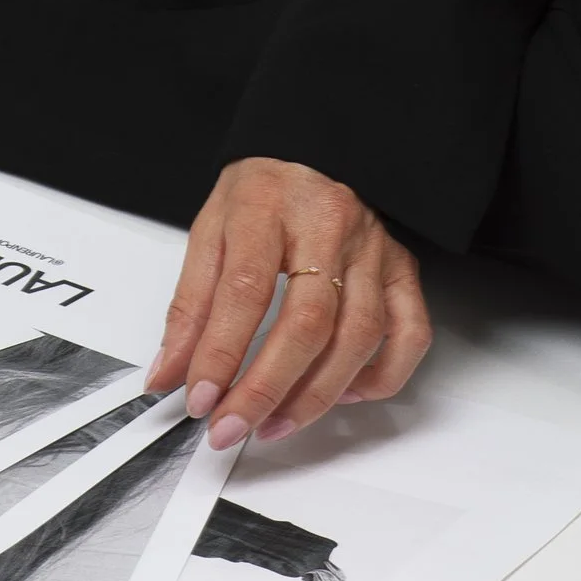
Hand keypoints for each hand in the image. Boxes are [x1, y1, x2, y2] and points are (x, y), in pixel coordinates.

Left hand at [145, 156, 430, 450]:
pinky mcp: (402, 268)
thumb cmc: (261, 194)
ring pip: (359, 336)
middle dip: (267, 388)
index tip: (199, 400)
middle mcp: (330, 223)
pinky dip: (380, 377)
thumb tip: (169, 374)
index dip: (221, 353)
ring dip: (315, 396)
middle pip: (308, 321)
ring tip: (274, 424)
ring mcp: (373, 248)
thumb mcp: (209, 230)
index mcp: (269, 205)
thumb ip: (190, 305)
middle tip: (231, 428)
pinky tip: (343, 395)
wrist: (314, 151)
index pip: (246, 289)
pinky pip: (410, 334)